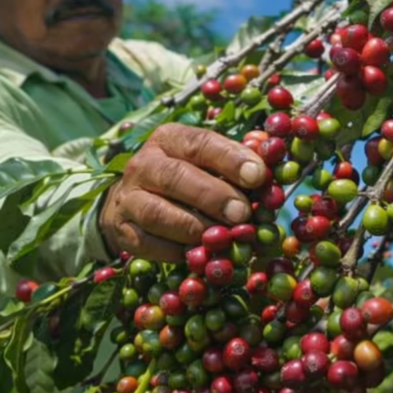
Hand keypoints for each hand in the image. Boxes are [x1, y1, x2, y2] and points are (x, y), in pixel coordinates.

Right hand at [98, 123, 267, 262]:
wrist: (133, 200)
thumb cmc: (187, 177)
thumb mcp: (208, 162)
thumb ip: (237, 165)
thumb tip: (270, 174)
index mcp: (170, 139)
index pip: (200, 143)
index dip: (230, 159)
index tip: (258, 176)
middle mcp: (143, 164)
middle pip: (176, 177)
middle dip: (214, 196)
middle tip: (243, 213)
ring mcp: (128, 198)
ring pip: (158, 213)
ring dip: (195, 227)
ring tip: (223, 237)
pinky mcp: (122, 230)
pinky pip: (148, 243)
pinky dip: (176, 251)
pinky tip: (199, 253)